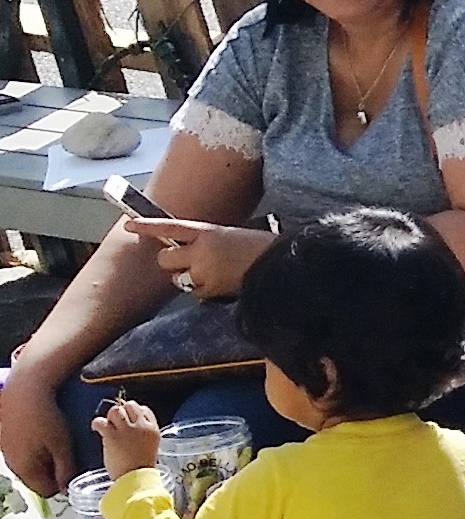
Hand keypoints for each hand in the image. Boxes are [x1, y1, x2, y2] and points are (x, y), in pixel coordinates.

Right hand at [0, 376, 68, 498]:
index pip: (46, 491)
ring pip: (27, 466)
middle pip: (35, 480)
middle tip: (64, 456)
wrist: (22, 391)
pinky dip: (31, 450)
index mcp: (26, 470)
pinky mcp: (3, 439)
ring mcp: (5, 452)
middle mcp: (12, 464)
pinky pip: (20, 453)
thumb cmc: (46, 419)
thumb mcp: (62, 446)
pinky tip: (39, 435)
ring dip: (41, 462)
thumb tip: (65, 488)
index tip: (72, 470)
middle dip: (51, 473)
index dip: (62, 485)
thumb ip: (65, 470)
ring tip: (53, 444)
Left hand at [93, 397, 157, 473]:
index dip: (134, 412)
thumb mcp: (150, 448)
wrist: (135, 479)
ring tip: (108, 426)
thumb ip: (142, 435)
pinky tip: (97, 428)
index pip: (144, 410)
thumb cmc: (142, 469)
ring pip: (116, 410)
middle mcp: (141, 426)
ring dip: (110, 417)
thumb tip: (130, 428)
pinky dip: (97, 423)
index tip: (129, 419)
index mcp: (153, 430)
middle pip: (130, 406)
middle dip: (122, 412)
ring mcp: (127, 430)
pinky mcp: (112, 435)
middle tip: (117, 422)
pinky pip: (101, 421)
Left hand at [125, 217, 269, 300]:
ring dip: (187, 278)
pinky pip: (195, 292)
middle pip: (165, 258)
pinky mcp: (212, 290)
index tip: (128, 225)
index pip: (169, 226)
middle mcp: (201, 251)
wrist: (282, 266)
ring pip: (178, 278)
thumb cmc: (259, 248)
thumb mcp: (229, 236)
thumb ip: (204, 242)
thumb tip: (185, 252)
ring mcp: (205, 271)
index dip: (146, 226)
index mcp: (207, 231)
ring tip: (209, 274)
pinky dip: (203, 291)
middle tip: (188, 262)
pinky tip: (220, 284)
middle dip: (173, 262)